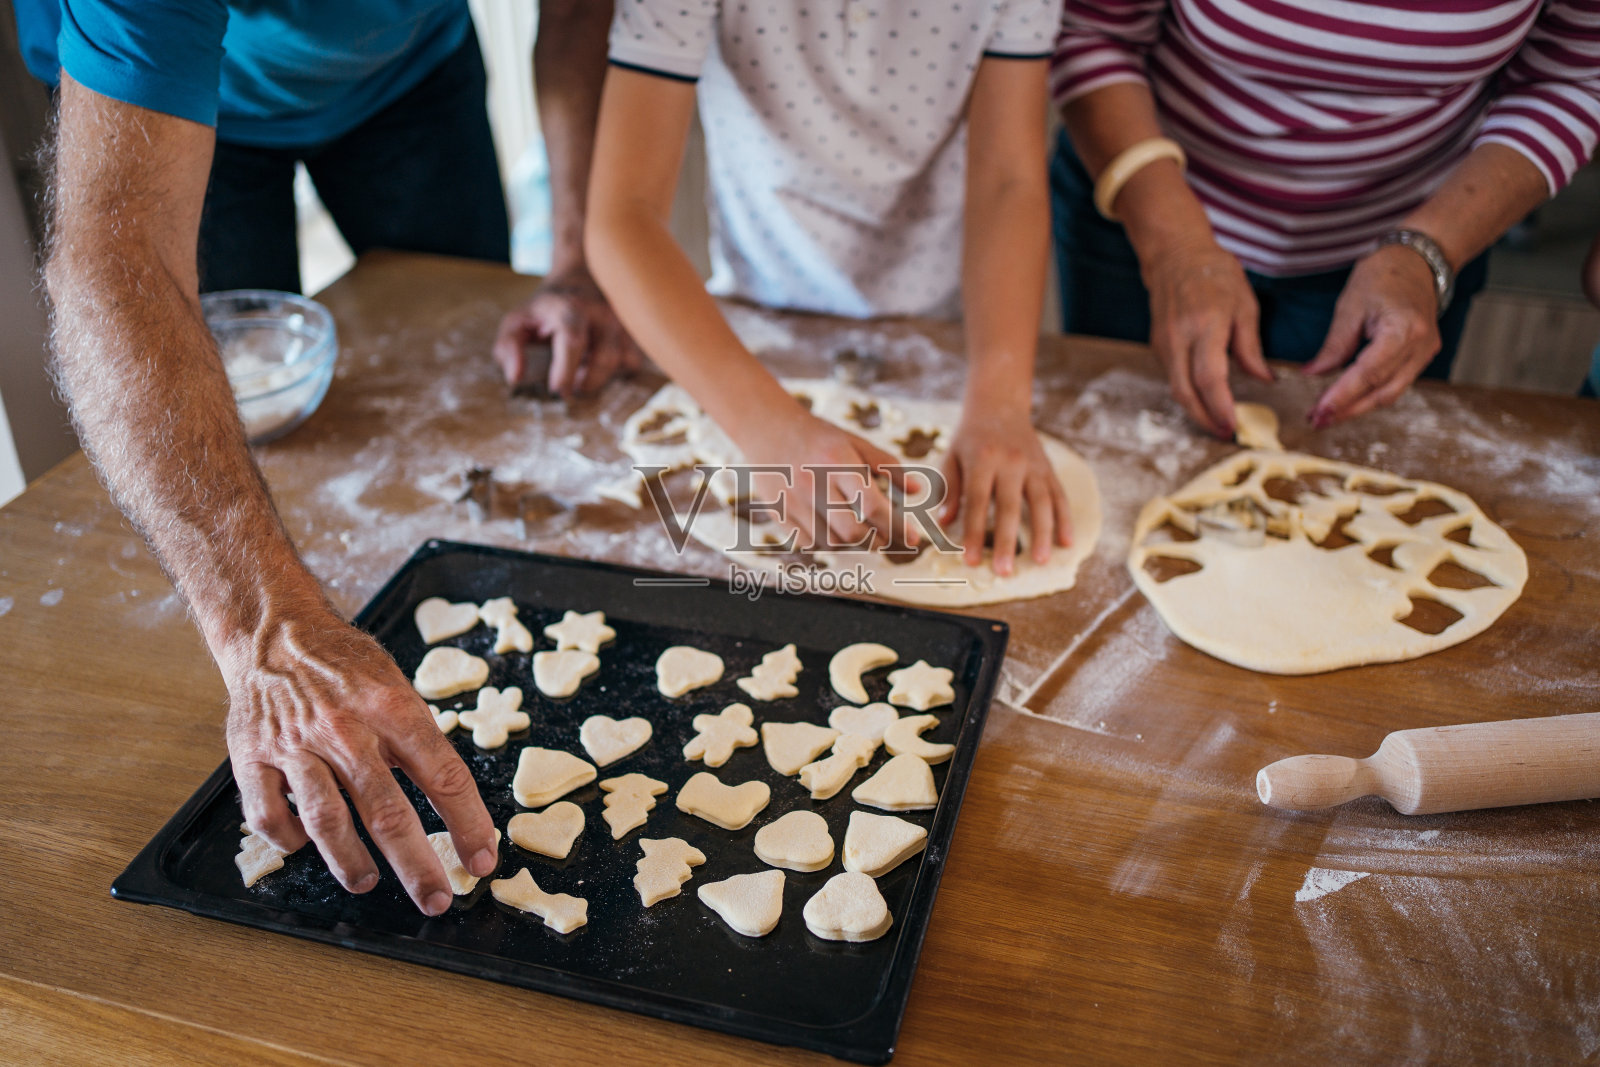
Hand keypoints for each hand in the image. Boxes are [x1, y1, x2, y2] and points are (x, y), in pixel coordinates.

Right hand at [223, 611, 497, 915]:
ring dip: (351, 861)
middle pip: (387, 811)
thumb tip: (453, 802)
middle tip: (437, 898)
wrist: (275, 633)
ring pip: (326, 819)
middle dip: (417, 864)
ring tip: (368, 882)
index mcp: (392, 708)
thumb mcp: (396, 686)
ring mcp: (295, 745)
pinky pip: (268, 813)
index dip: (468, 823)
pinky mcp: (251, 756)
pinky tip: (305, 846)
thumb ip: (419, 741)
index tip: (483, 859)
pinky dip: (288, 839)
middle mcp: (345, 729)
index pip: (443, 775)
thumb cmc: (345, 665)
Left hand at [492, 266, 642, 395]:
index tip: (556, 391)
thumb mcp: (517, 320)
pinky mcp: (634, 332)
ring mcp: (623, 322)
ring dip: (601, 377)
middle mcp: (603, 313)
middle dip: (587, 382)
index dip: (565, 372)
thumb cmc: (546, 307)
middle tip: (568, 387)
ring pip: (624, 362)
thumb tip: (515, 377)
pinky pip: (632, 362)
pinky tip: (599, 364)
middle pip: (605, 358)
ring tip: (581, 372)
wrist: (580, 277)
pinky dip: (617, 371)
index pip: (573, 342)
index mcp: (571, 308)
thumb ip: (508, 347)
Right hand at [737, 408, 916, 552]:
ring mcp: (794, 501)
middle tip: (884, 538)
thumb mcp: (855, 442)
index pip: (873, 506)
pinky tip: (835, 533)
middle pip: (853, 532)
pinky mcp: (779, 513)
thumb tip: (916, 490)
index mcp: (838, 463)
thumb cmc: (819, 436)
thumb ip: (887, 465)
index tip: (913, 538)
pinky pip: (809, 543)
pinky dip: (827, 544)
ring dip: (853, 545)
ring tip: (861, 534)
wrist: (768, 428)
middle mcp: (815, 484)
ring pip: (832, 543)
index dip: (897, 527)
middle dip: (876, 541)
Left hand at [939, 407, 1071, 574]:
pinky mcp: (1049, 469)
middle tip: (1006, 571)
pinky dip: (1065, 519)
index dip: (974, 533)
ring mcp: (1034, 465)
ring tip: (1041, 561)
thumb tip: (944, 522)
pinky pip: (1059, 496)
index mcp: (982, 460)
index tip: (971, 561)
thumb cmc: (970, 438)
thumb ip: (949, 489)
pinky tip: (1067, 542)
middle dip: (1008, 541)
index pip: (978, 501)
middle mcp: (1010, 462)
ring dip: (1043, 533)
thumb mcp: (952, 457)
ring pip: (1042, 502)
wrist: (1000, 405)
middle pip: (1010, 506)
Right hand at [1145, 240, 1273, 436]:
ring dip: (1196, 410)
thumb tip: (1264, 379)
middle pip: (1185, 392)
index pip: (1210, 377)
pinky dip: (1189, 392)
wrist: (1175, 255)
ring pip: (1176, 388)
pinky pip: (1173, 376)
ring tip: (1217, 421)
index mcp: (1206, 325)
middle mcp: (1179, 337)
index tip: (1233, 425)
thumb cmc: (1216, 274)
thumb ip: (1251, 347)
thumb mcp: (1245, 305)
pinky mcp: (1157, 345)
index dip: (1220, 406)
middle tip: (1225, 433)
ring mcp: (1164, 342)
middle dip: (1204, 419)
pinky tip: (1205, 397)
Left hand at [1304, 245, 1440, 426]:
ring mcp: (1425, 353)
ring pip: (1391, 393)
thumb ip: (1334, 345)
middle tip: (1316, 421)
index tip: (1319, 412)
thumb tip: (1312, 374)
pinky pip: (1396, 383)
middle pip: (1383, 391)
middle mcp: (1420, 346)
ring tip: (1326, 415)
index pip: (1369, 373)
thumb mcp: (1350, 306)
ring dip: (1358, 407)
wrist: (1417, 261)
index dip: (1343, 396)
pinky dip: (1371, 395)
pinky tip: (1348, 401)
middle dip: (1348, 410)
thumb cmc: (1383, 275)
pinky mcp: (1422, 356)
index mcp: (1403, 330)